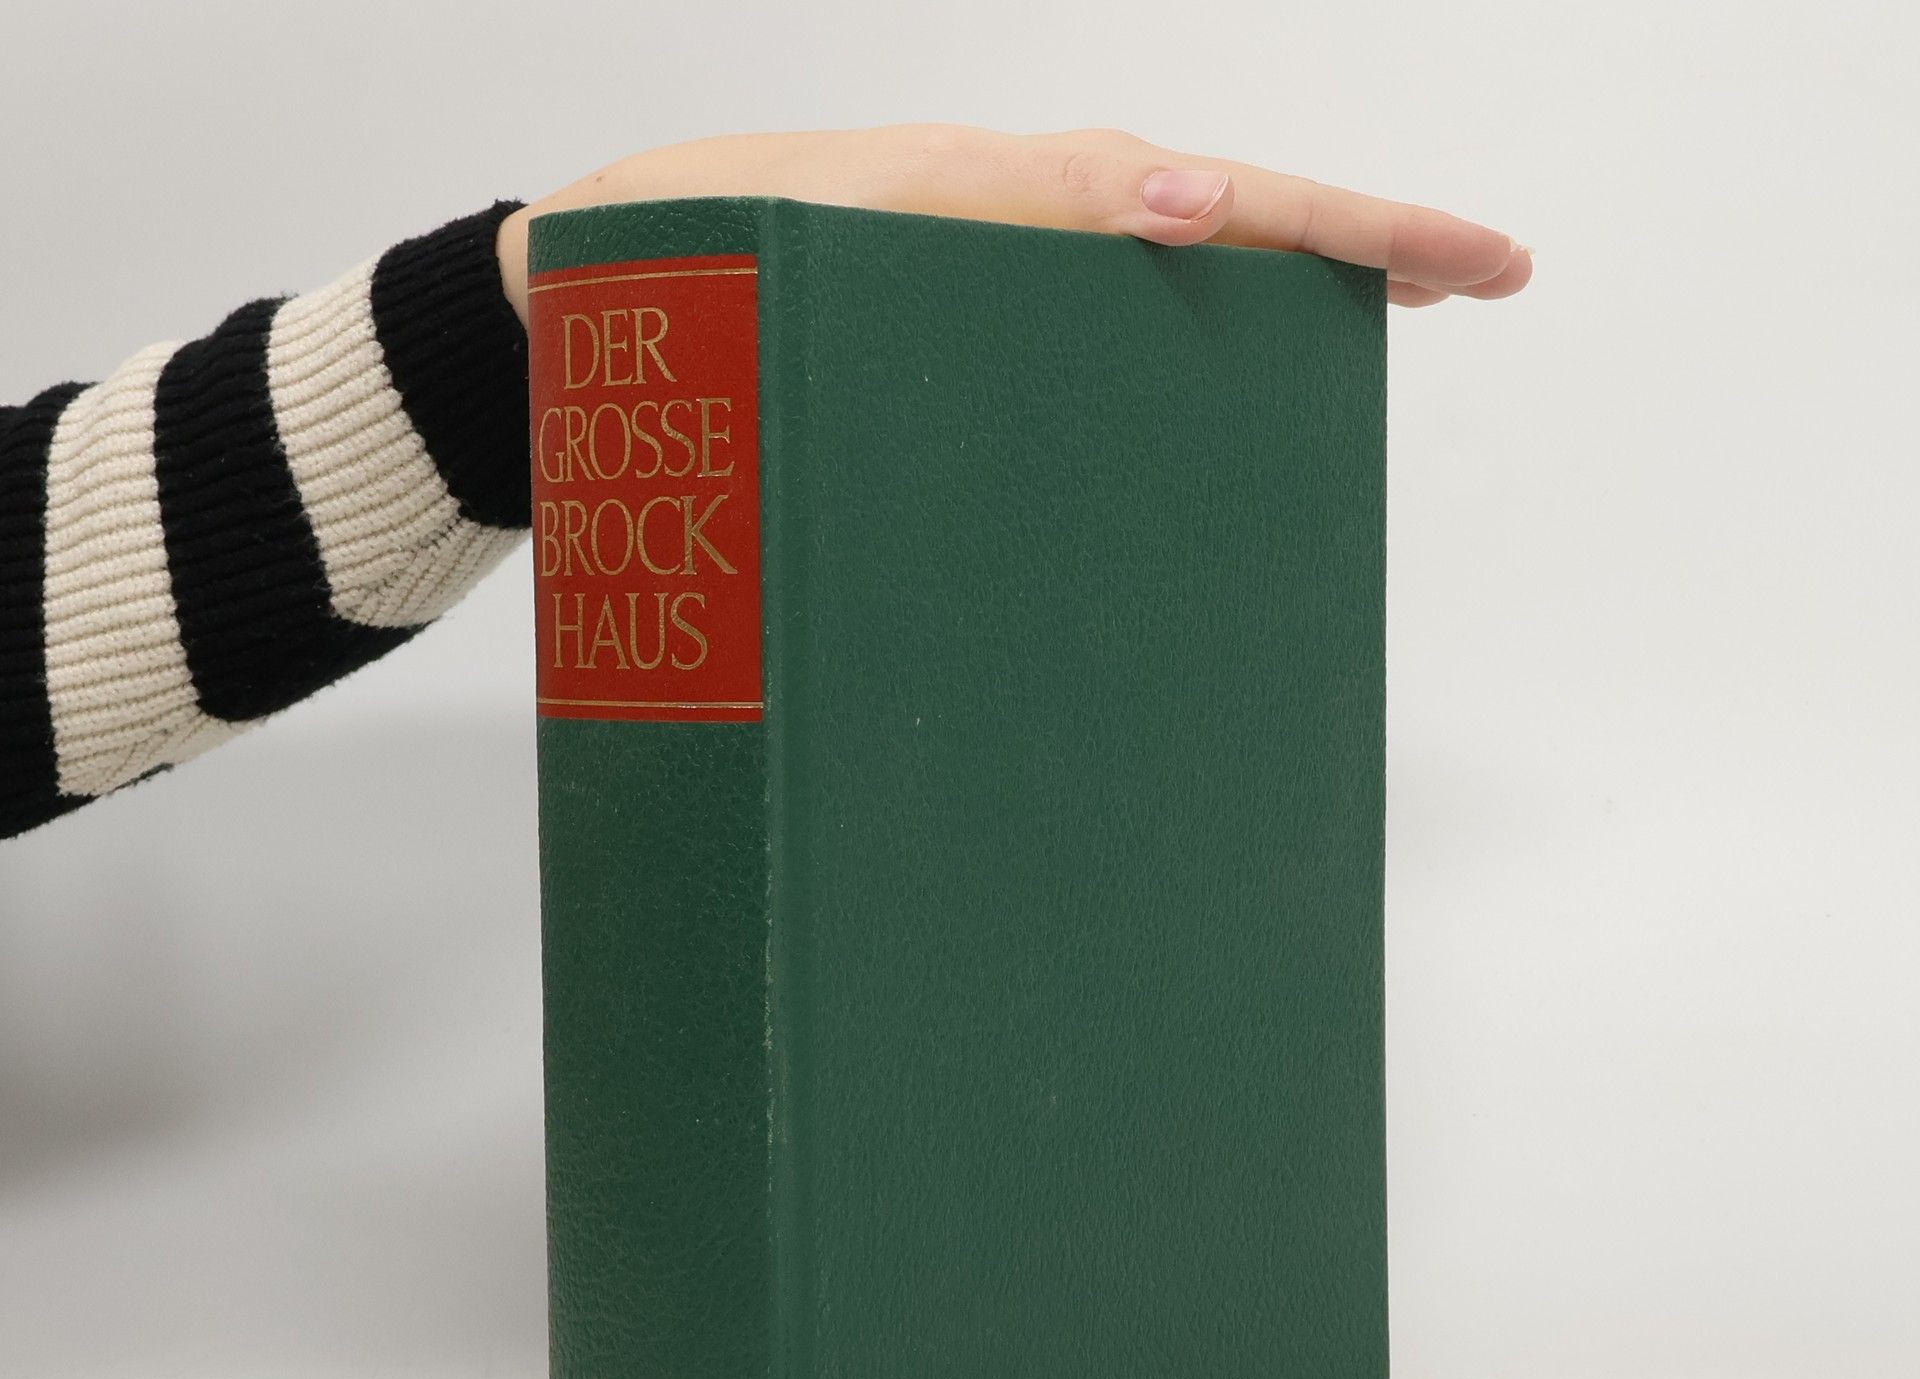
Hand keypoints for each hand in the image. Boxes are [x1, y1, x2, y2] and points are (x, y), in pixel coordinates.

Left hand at [496, 123, 1529, 322]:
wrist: (590, 304)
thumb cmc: (688, 275)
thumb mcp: (821, 242)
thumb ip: (982, 217)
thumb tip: (1172, 196)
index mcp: (1007, 198)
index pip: (1214, 198)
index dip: (1344, 229)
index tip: (1461, 265)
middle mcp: (1019, 229)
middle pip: (1224, 219)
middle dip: (1361, 241)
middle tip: (1490, 275)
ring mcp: (999, 277)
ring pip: (1177, 271)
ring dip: (1292, 287)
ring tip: (1402, 315)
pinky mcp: (967, 331)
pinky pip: (1102, 330)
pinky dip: (1189, 341)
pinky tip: (1233, 395)